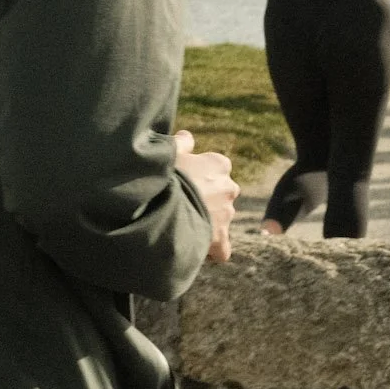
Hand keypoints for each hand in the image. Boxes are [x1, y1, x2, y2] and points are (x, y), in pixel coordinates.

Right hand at [174, 131, 238, 263]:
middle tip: (180, 204)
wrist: (160, 205)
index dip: (199, 175)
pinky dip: (212, 251)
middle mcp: (229, 187)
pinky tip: (197, 250)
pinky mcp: (220, 237)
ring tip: (181, 225)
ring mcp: (226, 214)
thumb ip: (180, 143)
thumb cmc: (163, 175)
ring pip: (221, 219)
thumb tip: (187, 137)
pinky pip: (222, 249)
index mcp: (219, 164)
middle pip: (220, 194)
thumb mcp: (169, 153)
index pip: (216, 168)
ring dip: (206, 222)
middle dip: (206, 199)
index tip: (182, 181)